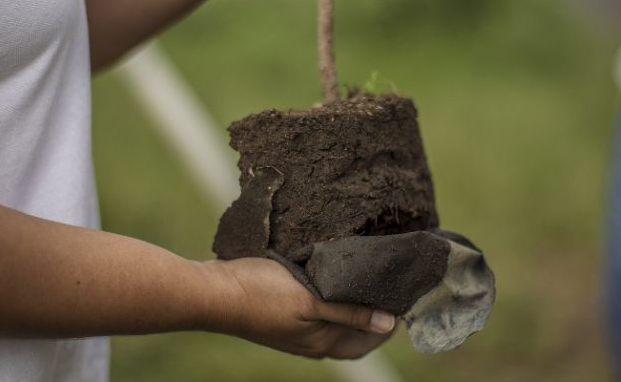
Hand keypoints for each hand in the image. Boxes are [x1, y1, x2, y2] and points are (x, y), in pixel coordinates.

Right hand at [203, 257, 395, 358]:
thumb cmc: (261, 295)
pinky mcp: (282, 315)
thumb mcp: (310, 300)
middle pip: (355, 333)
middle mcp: (312, 342)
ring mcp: (295, 331)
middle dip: (374, 314)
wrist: (214, 293)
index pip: (369, 339)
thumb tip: (389, 324)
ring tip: (364, 278)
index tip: (405, 295)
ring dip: (352, 304)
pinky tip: (329, 278)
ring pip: (336, 321)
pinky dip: (331, 298)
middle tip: (388, 285)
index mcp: (322, 342)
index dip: (390, 321)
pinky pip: (318, 311)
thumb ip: (348, 312)